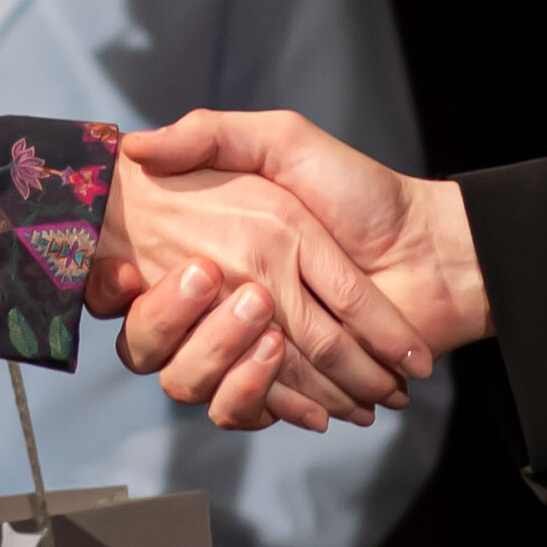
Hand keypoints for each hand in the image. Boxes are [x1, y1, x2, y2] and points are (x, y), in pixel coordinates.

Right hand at [100, 111, 489, 432]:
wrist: (432, 250)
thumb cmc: (361, 191)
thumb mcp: (283, 140)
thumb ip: (211, 134)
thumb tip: (136, 145)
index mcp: (209, 251)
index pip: (136, 285)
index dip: (114, 288)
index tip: (117, 276)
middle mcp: (220, 306)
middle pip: (161, 342)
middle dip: (177, 323)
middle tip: (218, 287)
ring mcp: (251, 351)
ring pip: (198, 384)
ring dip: (227, 364)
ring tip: (269, 333)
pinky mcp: (285, 389)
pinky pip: (246, 412)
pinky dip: (271, 405)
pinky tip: (295, 387)